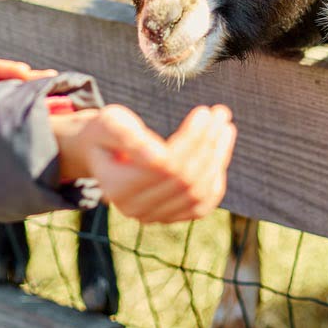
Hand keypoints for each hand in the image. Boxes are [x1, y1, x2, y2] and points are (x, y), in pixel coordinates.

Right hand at [53, 105, 236, 223]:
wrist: (102, 153)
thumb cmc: (107, 132)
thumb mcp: (110, 123)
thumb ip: (129, 137)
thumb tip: (157, 156)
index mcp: (117, 187)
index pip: (165, 165)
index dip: (190, 139)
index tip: (203, 110)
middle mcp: (134, 209)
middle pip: (184, 179)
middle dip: (208, 143)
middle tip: (220, 113)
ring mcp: (153, 217)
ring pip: (198, 193)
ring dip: (218, 158)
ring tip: (225, 126)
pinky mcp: (169, 217)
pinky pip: (202, 205)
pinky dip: (216, 179)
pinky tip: (220, 151)